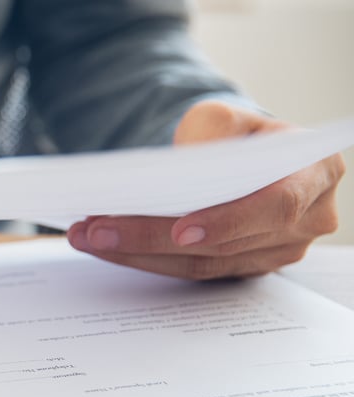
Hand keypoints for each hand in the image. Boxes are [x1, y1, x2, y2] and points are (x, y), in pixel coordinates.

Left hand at [67, 100, 344, 278]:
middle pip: (224, 242)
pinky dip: (144, 258)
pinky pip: (191, 272)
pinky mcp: (244, 268)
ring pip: (201, 264)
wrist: (243, 157)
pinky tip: (106, 245)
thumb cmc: (237, 134)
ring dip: (137, 253)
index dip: (228, 221)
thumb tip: (179, 169)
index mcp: (317, 172)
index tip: (180, 230)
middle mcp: (308, 220)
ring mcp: (278, 251)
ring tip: (87, 235)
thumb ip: (211, 132)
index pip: (276, 205)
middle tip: (95, 228)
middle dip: (151, 236)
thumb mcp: (226, 116)